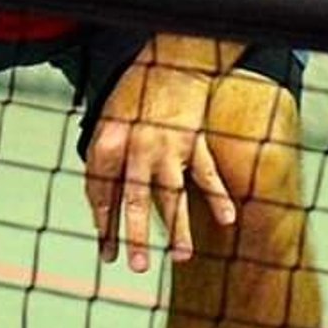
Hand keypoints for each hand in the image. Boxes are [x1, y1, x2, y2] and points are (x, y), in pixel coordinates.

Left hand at [83, 48, 235, 272]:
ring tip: (182, 257)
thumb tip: (101, 201)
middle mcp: (136, 147)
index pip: (102, 192)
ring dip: (178, 228)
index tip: (107, 252)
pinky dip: (218, 197)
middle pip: (134, 199)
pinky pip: (207, 174)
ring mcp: (168, 146)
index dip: (103, 224)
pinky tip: (227, 220)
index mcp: (109, 143)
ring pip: (173, 193)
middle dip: (135, 236)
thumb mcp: (107, 121)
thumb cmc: (136, 93)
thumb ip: (104, 159)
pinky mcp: (194, 141)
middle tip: (136, 266)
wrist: (171, 60)